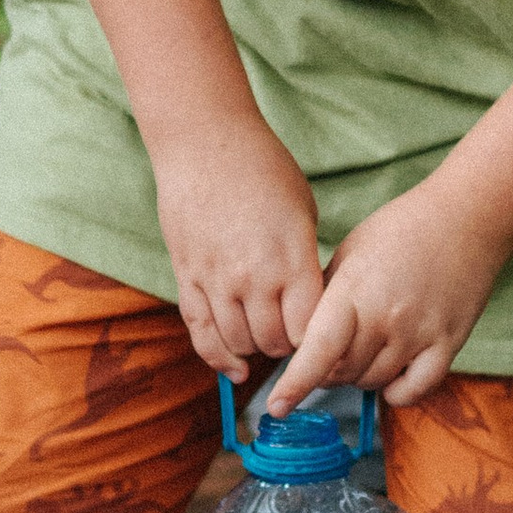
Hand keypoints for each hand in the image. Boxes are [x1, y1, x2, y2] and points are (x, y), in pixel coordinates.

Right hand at [153, 107, 323, 381]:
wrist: (206, 142)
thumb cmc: (264, 169)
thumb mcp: (303, 212)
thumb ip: (305, 263)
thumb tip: (310, 305)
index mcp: (292, 259)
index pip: (310, 329)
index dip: (319, 341)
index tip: (324, 337)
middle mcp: (254, 276)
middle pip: (275, 342)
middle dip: (288, 347)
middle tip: (294, 338)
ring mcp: (217, 280)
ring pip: (238, 342)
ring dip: (255, 349)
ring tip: (266, 340)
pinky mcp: (188, 277)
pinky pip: (201, 332)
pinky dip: (218, 357)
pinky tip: (235, 369)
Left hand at [266, 171, 512, 414]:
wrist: (466, 218)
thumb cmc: (401, 230)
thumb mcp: (349, 252)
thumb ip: (324, 295)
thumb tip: (299, 337)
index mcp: (354, 290)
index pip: (319, 349)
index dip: (295, 382)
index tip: (277, 406)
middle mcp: (385, 317)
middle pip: (341, 372)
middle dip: (328, 368)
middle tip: (336, 346)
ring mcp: (419, 333)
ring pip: (373, 383)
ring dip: (361, 375)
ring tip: (368, 345)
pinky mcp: (448, 344)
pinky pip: (414, 390)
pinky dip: (397, 391)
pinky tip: (392, 373)